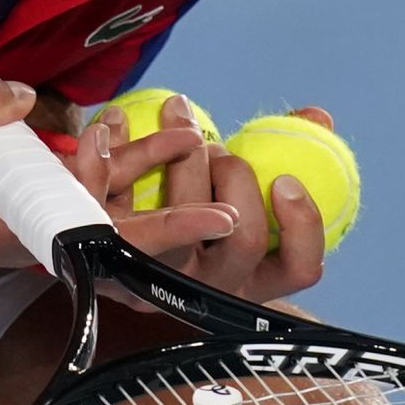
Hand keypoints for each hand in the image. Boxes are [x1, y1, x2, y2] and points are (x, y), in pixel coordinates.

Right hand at [0, 74, 242, 267]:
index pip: (86, 235)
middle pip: (108, 231)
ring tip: (193, 138)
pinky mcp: (28, 194)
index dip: (144, 222)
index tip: (199, 211)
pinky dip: (112, 158)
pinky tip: (141, 130)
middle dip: (166, 212)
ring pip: (101, 202)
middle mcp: (25, 234)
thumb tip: (23, 95)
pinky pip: (80, 182)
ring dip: (145, 173)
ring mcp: (29, 215)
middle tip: (223, 197)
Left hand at [97, 97, 329, 303]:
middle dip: (234, 173)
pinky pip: (103, 210)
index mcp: (244, 277)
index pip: (299, 268)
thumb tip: (318, 116)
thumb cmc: (173, 208)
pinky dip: (101, 161)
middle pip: (242, 235)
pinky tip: (110, 123)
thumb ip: (273, 150)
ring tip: (173, 119)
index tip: (284, 177)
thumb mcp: (222, 187)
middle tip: (211, 144)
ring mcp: (152, 282)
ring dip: (180, 159)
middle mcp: (205, 288)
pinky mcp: (99, 260)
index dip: (303, 225)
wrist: (86, 241)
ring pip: (176, 225)